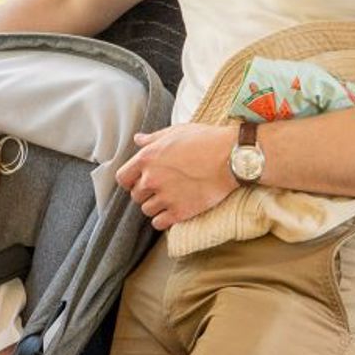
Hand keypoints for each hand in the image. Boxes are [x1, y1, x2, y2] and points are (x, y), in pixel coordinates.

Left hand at [116, 124, 236, 231]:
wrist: (231, 157)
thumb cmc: (206, 140)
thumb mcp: (176, 132)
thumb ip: (153, 138)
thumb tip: (138, 139)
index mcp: (147, 158)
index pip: (122, 178)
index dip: (130, 181)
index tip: (139, 181)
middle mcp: (152, 179)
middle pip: (136, 195)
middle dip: (145, 193)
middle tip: (161, 188)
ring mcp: (165, 197)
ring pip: (146, 210)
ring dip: (155, 206)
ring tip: (169, 199)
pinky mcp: (179, 212)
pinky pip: (159, 223)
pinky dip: (163, 220)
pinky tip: (172, 211)